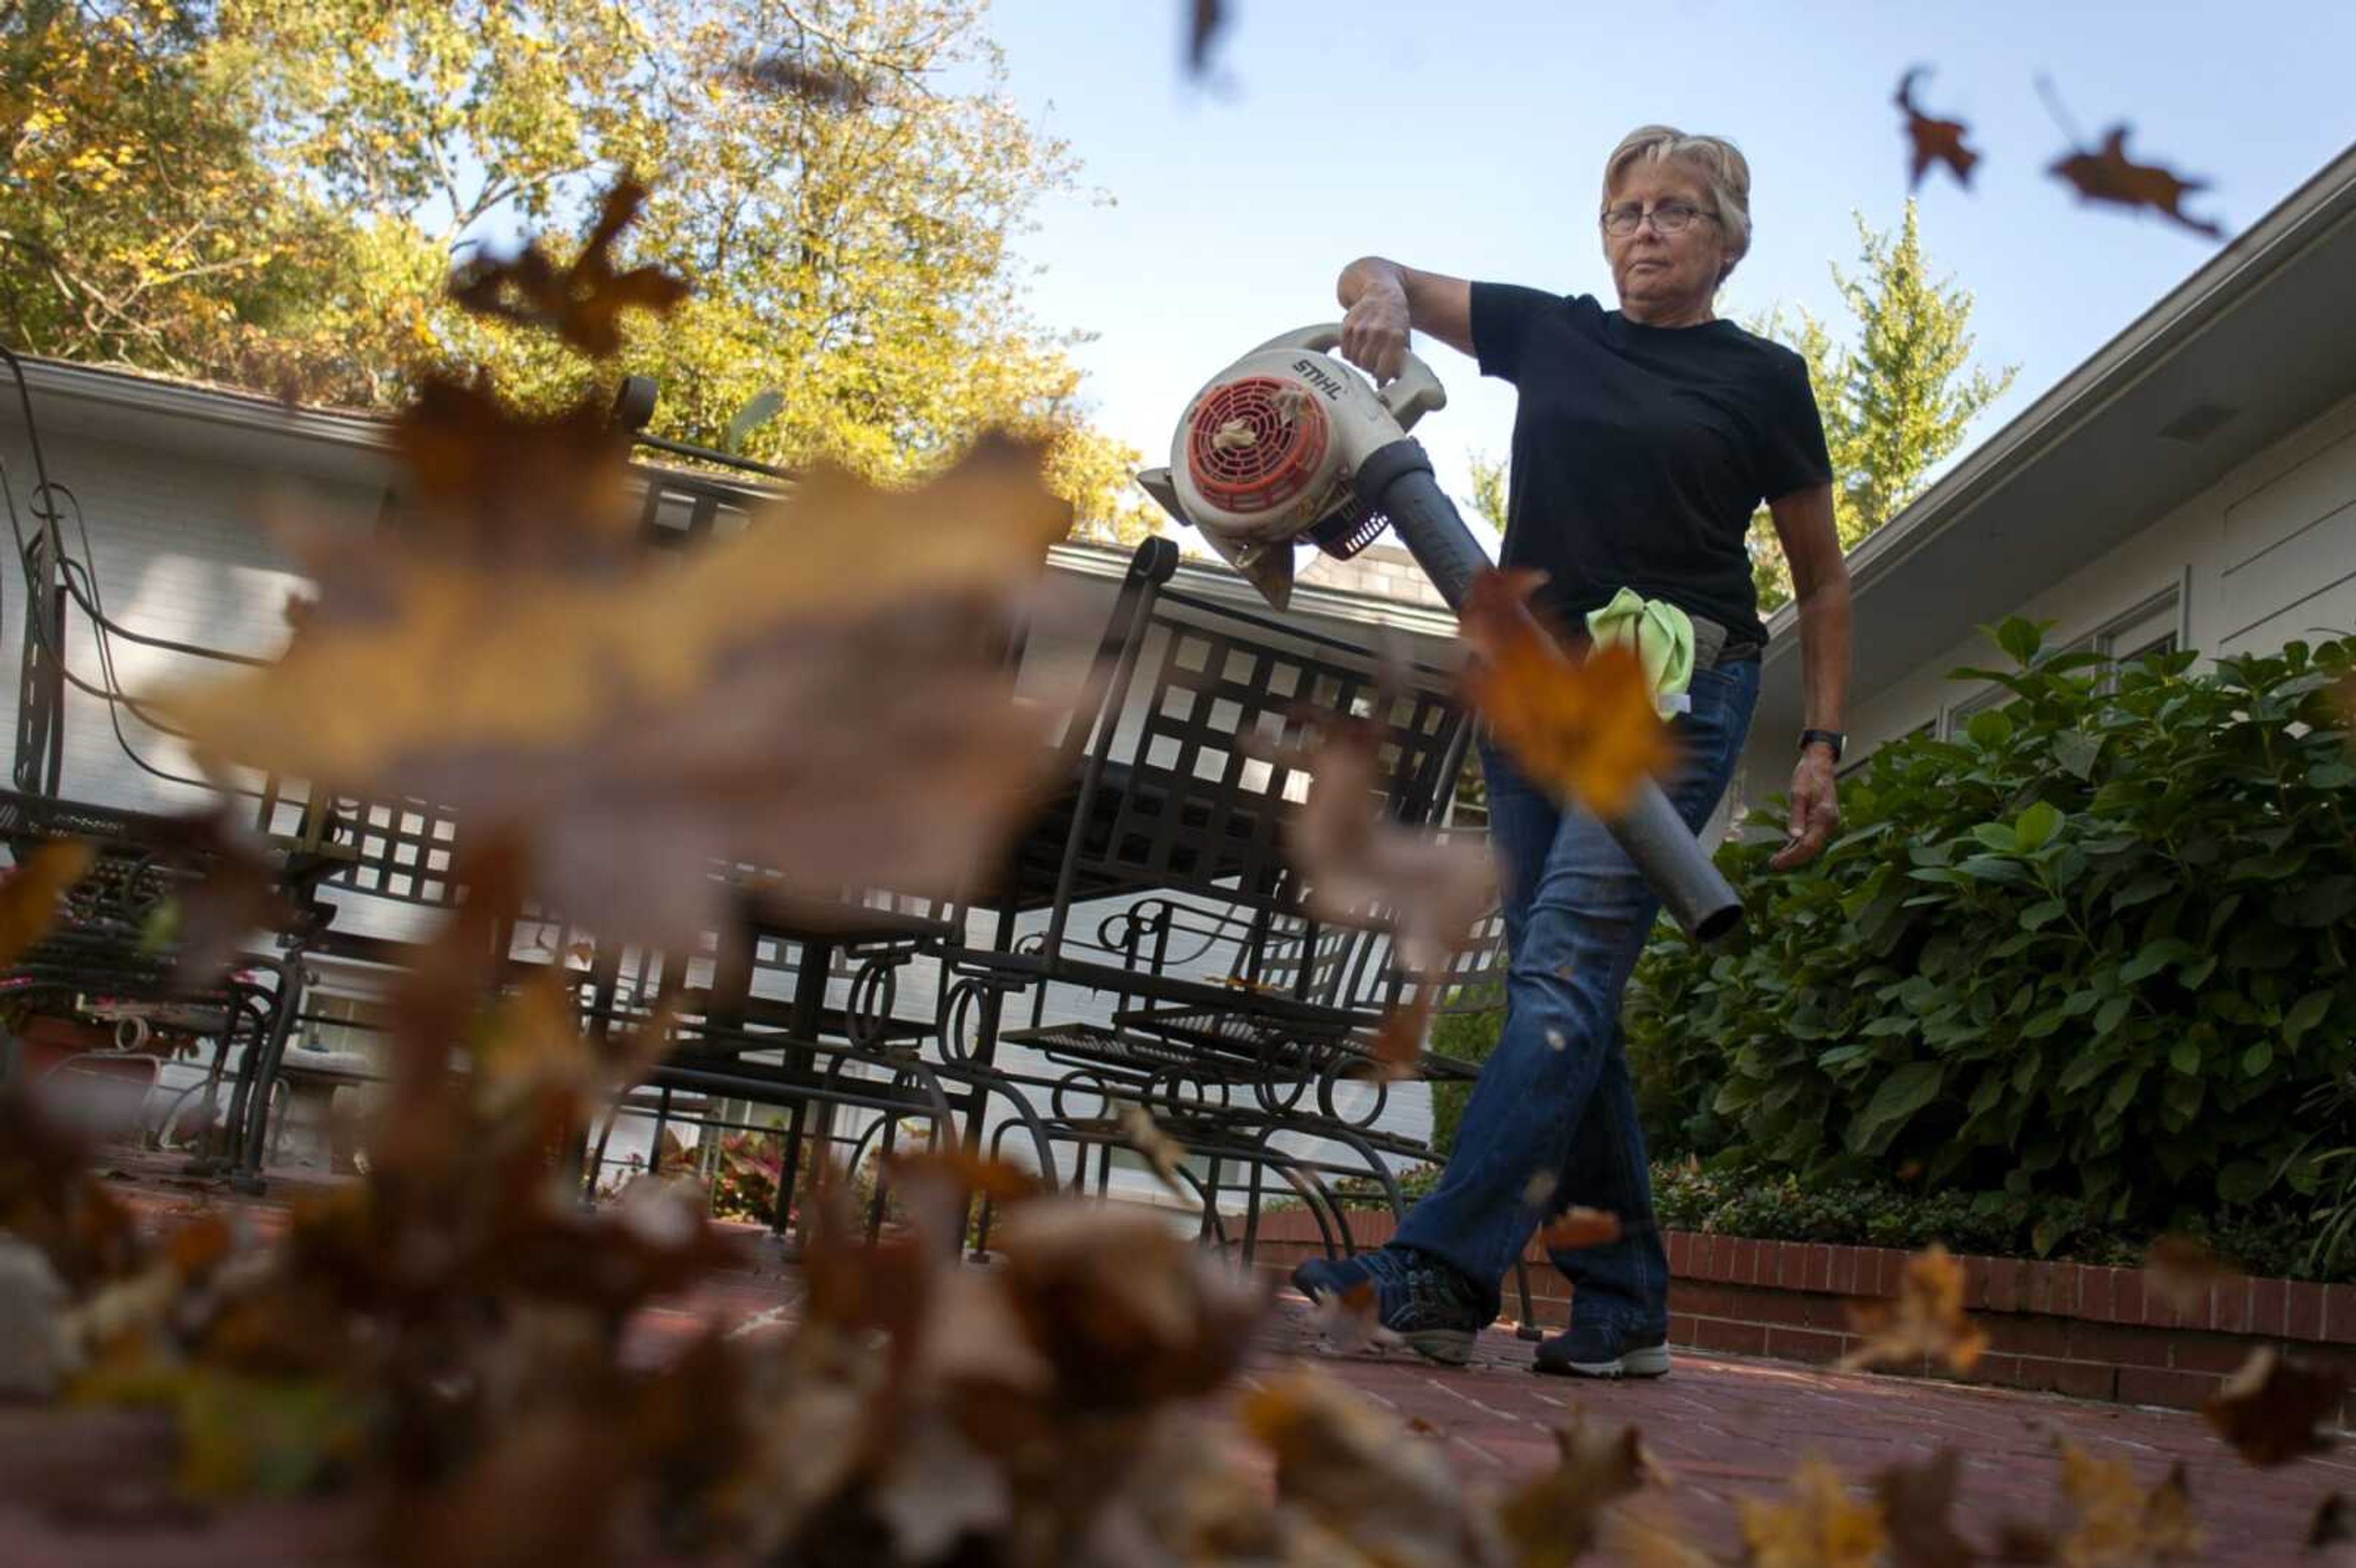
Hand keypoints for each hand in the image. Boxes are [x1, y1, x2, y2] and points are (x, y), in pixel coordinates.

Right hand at [1339, 280, 1410, 383]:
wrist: (1381, 290)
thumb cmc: (1396, 316)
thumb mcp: (1405, 334)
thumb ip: (1401, 356)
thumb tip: (1395, 379)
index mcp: (1395, 335)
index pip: (1383, 369)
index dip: (1382, 378)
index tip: (1382, 379)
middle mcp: (1377, 331)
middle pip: (1367, 366)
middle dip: (1370, 370)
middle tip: (1374, 367)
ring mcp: (1360, 328)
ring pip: (1355, 360)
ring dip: (1360, 362)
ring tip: (1366, 356)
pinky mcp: (1347, 325)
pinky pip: (1345, 352)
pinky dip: (1350, 355)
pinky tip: (1357, 349)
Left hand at [1771, 746, 1839, 869]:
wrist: (1820, 763)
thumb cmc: (1808, 775)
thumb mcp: (1798, 792)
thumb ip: (1797, 815)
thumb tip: (1794, 836)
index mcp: (1825, 817)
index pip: (1809, 845)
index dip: (1792, 857)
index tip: (1776, 862)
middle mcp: (1829, 823)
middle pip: (1811, 848)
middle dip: (1793, 858)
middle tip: (1774, 863)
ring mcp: (1827, 823)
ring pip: (1812, 844)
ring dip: (1795, 853)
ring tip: (1777, 859)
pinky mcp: (1822, 820)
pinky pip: (1811, 837)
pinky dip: (1799, 844)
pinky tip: (1788, 848)